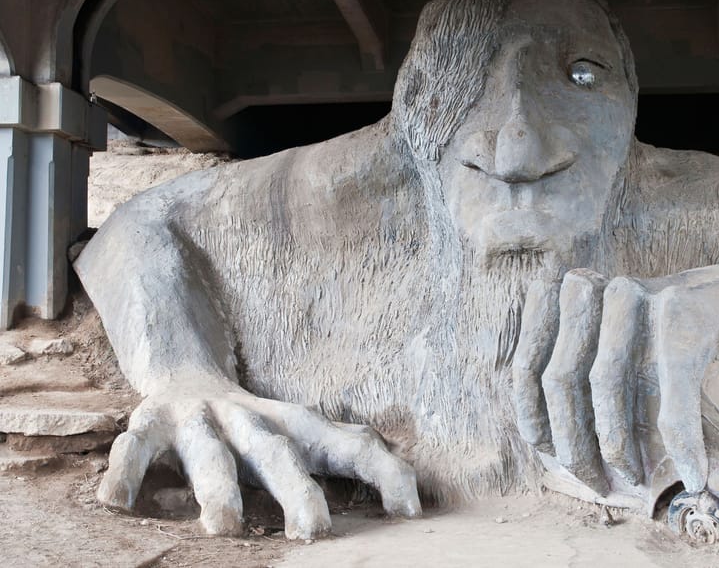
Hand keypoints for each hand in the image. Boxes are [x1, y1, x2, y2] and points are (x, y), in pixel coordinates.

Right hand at [97, 382, 420, 538]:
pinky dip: (126, 470)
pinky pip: (135, 446)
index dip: (382, 474)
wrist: (187, 376)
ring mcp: (200, 421)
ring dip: (218, 488)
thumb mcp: (304, 435)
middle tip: (314, 532)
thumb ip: (346, 452)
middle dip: (298, 491)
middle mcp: (252, 421)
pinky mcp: (151, 423)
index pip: (349, 447)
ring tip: (222, 527)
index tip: (407, 511)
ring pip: (211, 455)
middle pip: (280, 455)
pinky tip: (116, 500)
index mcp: (297, 427)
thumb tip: (411, 484)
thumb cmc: (259, 427)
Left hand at [513, 268, 718, 496]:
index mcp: (574, 300)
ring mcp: (641, 299)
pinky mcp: (686, 316)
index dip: (533, 418)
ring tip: (637, 479)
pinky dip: (683, 439)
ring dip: (619, 444)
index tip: (552, 459)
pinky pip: (672, 386)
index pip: (529, 365)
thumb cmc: (680, 338)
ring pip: (606, 381)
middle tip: (597, 484)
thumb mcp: (624, 352)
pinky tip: (694, 473)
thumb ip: (584, 382)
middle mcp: (598, 293)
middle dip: (573, 443)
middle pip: (561, 377)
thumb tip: (555, 449)